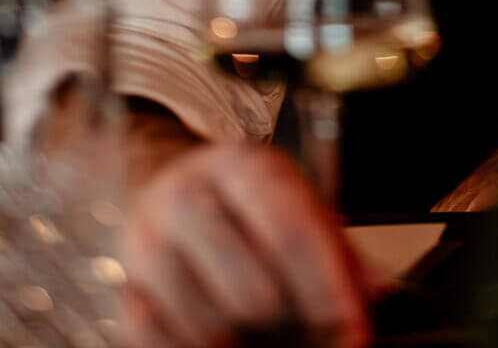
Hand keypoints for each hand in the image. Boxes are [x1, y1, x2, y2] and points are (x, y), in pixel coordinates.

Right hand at [121, 141, 375, 347]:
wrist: (157, 181)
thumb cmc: (239, 202)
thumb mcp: (293, 201)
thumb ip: (336, 247)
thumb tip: (374, 292)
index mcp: (244, 167)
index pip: (292, 232)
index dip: (329, 292)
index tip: (354, 332)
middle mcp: (190, 196)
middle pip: (252, 291)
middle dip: (295, 328)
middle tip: (316, 338)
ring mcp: (148, 243)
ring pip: (210, 328)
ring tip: (271, 340)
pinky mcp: (123, 286)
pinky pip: (158, 342)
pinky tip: (227, 343)